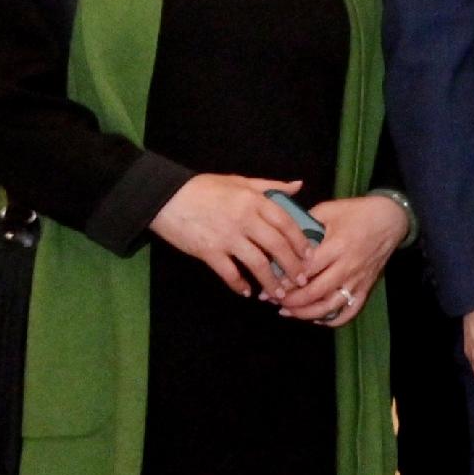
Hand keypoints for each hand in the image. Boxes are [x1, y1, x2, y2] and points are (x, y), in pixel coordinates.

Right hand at [151, 173, 313, 297]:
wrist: (164, 197)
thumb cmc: (202, 188)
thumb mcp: (238, 181)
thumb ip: (270, 186)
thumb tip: (299, 186)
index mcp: (254, 201)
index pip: (286, 223)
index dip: (301, 242)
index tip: (309, 256)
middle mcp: (244, 219)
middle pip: (277, 246)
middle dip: (292, 267)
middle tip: (300, 281)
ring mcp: (226, 237)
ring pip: (257, 263)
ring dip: (270, 281)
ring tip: (278, 293)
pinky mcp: (208, 251)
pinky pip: (230, 273)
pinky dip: (240, 285)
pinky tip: (247, 292)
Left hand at [276, 194, 408, 327]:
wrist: (391, 218)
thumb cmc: (357, 212)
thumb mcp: (328, 210)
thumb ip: (304, 225)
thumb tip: (279, 238)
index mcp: (337, 246)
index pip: (306, 270)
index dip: (285, 280)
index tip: (268, 284)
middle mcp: (348, 266)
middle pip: (315, 292)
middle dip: (290, 301)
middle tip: (272, 300)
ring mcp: (358, 279)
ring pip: (330, 306)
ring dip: (306, 313)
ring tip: (288, 312)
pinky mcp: (366, 287)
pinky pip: (350, 311)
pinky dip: (333, 320)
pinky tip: (316, 318)